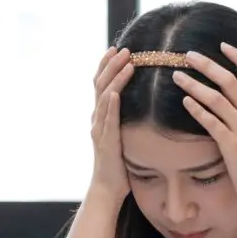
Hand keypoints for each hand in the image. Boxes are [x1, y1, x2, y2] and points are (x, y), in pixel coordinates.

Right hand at [90, 46, 133, 203]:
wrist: (107, 189)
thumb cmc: (119, 165)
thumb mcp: (123, 136)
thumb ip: (126, 119)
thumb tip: (140, 105)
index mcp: (100, 117)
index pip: (101, 84)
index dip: (107, 65)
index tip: (117, 48)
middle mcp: (96, 119)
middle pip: (100, 85)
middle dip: (112, 65)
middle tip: (124, 48)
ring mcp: (99, 130)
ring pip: (104, 98)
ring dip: (115, 78)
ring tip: (127, 62)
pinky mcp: (106, 143)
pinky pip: (107, 121)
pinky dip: (111, 106)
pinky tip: (117, 93)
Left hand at [172, 43, 236, 200]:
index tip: (222, 45)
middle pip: (230, 80)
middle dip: (208, 65)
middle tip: (189, 55)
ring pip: (216, 98)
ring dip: (195, 84)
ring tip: (177, 76)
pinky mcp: (229, 142)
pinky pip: (210, 121)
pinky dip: (196, 109)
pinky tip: (184, 100)